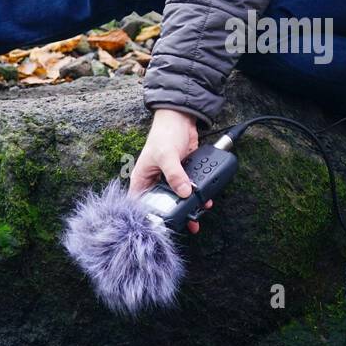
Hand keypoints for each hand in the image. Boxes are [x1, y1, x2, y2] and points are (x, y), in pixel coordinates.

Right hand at [129, 108, 212, 233]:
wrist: (181, 118)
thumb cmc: (164, 133)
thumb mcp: (167, 155)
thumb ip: (175, 175)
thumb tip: (185, 192)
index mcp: (142, 179)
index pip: (140, 204)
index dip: (147, 217)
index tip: (160, 227)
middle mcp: (155, 181)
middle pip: (162, 204)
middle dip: (174, 215)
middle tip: (186, 225)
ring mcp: (170, 179)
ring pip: (177, 199)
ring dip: (188, 207)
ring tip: (197, 218)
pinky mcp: (183, 175)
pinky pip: (189, 189)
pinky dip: (197, 196)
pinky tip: (205, 200)